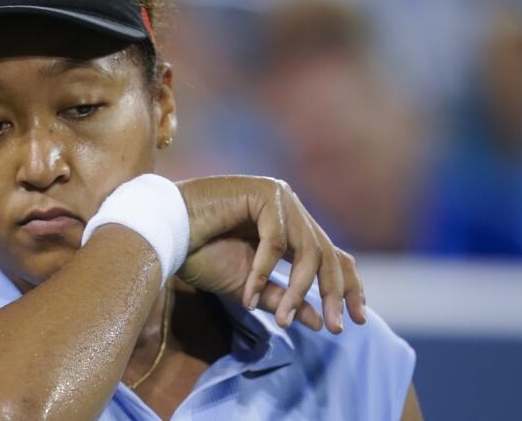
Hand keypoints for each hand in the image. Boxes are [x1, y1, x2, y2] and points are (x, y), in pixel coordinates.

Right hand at [175, 175, 365, 332]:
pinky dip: (262, 273)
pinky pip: (275, 243)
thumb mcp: (248, 286)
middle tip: (337, 327)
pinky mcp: (264, 194)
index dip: (347, 286)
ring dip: (298, 290)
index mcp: (289, 225)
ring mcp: (279, 196)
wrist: (164, 232)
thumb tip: (319, 322)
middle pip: (328, 253)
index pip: (331, 255)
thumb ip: (282, 299)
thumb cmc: (199, 254)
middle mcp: (290, 207)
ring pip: (307, 250)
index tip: (356, 321)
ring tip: (285, 321)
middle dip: (334, 293)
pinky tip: (247, 297)